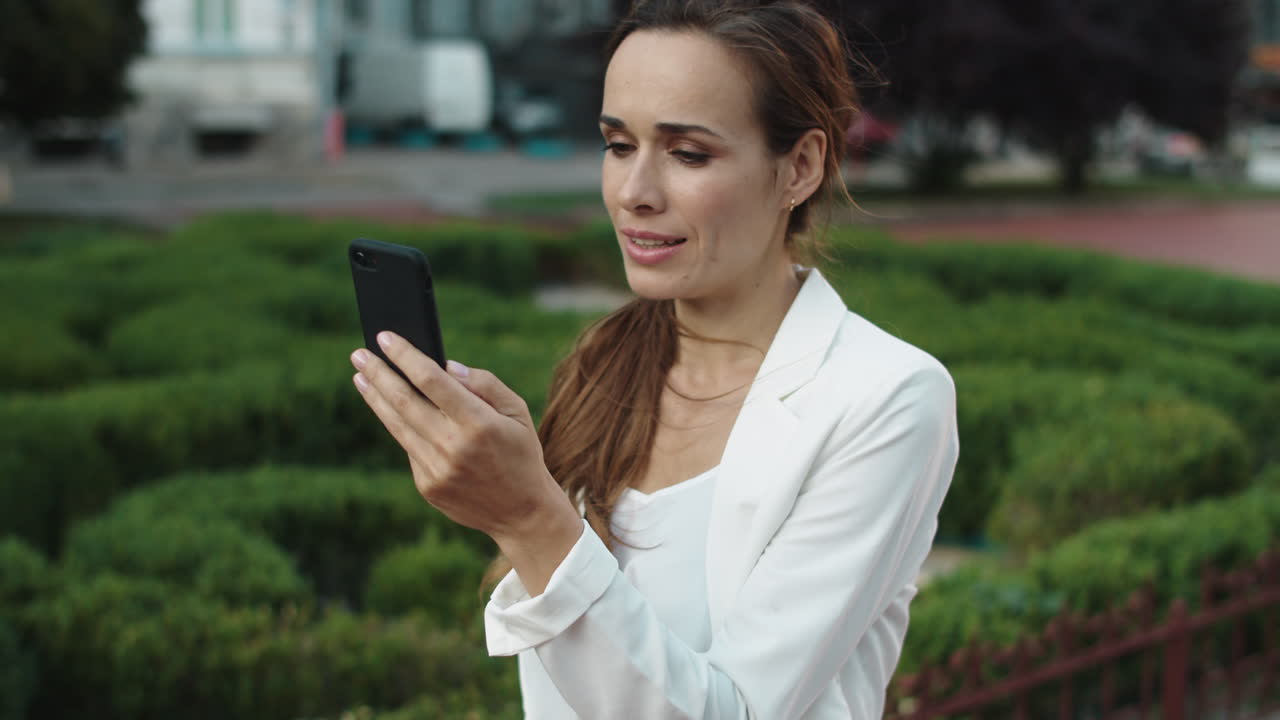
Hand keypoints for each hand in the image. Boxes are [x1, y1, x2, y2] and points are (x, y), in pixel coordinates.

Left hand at [350, 332, 581, 592]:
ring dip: (375, 397)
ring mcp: (436, 469)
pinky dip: (400, 426)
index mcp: (478, 422)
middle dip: (378, 373)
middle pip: (403, 400)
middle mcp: (453, 446)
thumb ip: (484, 384)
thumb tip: (445, 366)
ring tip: (361, 377)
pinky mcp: (427, 486)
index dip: (405, 356)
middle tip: (359, 354)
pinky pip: (409, 448)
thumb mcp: (517, 411)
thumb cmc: (520, 453)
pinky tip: (393, 411)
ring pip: (396, 424)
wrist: (522, 512)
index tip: (385, 337)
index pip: (431, 380)